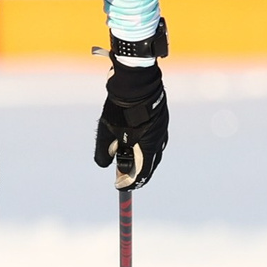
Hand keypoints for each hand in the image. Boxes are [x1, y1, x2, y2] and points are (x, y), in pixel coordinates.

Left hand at [94, 61, 167, 189]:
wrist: (136, 80)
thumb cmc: (121, 109)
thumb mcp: (107, 133)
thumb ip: (104, 153)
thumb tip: (104, 165)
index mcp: (149, 147)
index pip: (142, 173)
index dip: (131, 183)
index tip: (120, 186)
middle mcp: (160, 139)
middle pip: (151, 163)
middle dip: (138, 172)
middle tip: (126, 176)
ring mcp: (162, 126)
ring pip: (154, 149)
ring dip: (142, 157)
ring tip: (129, 158)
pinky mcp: (161, 116)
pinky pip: (154, 136)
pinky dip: (145, 143)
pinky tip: (135, 138)